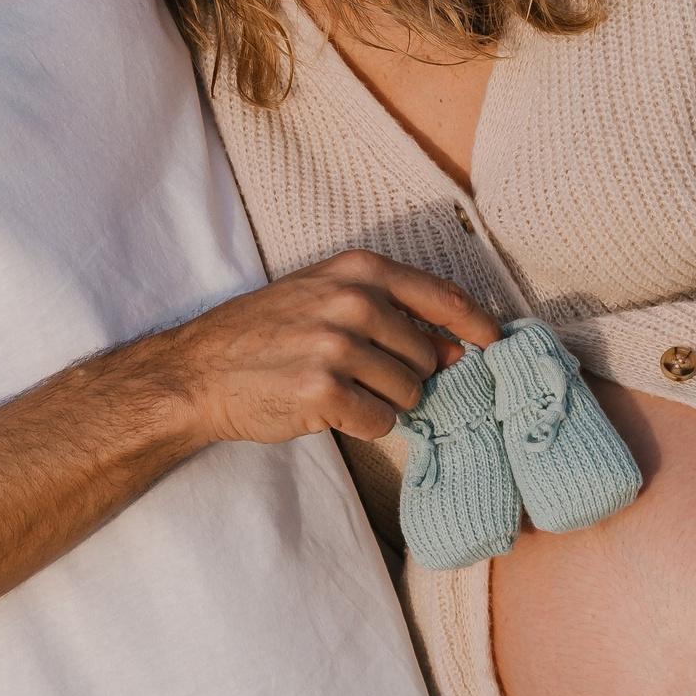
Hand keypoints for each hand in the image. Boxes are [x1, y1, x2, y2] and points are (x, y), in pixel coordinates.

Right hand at [126, 251, 501, 447]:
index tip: (495, 343)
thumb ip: (392, 313)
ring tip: (338, 390)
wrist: (200, 370)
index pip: (442, 296)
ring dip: (383, 402)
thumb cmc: (265, 333)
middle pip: (428, 357)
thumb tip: (457, 349)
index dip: (477, 324)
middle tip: (357, 375)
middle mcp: (353, 302)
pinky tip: (327, 410)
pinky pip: (381, 422)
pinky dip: (361, 425)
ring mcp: (338, 346)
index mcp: (358, 270)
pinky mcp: (324, 392)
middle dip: (404, 376)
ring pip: (409, 393)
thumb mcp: (325, 297)